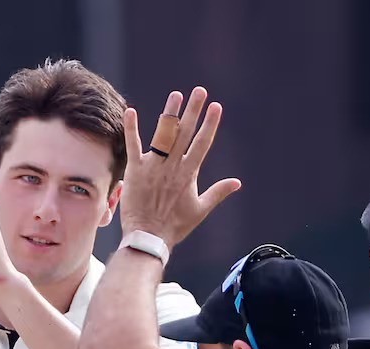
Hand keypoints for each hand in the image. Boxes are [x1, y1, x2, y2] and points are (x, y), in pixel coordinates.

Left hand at [118, 87, 240, 247]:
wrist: (149, 237)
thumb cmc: (175, 226)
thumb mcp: (200, 209)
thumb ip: (218, 192)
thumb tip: (237, 183)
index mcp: (189, 173)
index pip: (203, 143)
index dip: (210, 124)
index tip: (216, 106)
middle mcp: (173, 166)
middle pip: (185, 133)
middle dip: (194, 110)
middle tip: (199, 91)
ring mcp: (154, 166)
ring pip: (163, 134)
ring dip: (170, 113)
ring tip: (176, 95)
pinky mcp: (136, 170)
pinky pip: (133, 146)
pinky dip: (132, 129)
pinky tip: (131, 111)